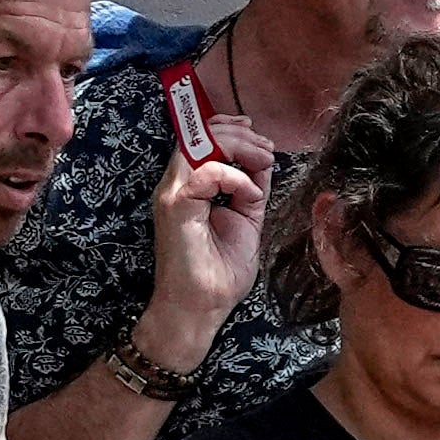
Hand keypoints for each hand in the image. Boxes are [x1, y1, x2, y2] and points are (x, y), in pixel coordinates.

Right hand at [140, 136, 270, 346]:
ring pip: (198, 144)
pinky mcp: (175, 207)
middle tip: (266, 147)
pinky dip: (235, 178)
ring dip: (238, 146)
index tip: (263, 142)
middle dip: (239, 133)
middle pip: (199, 135)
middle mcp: (176, 186)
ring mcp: (172, 195)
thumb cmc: (220, 272)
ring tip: (263, 159)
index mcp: (189, 187)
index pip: (202, 140)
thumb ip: (251, 190)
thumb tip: (263, 161)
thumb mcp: (246, 219)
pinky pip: (205, 172)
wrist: (201, 308)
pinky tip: (250, 195)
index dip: (232, 131)